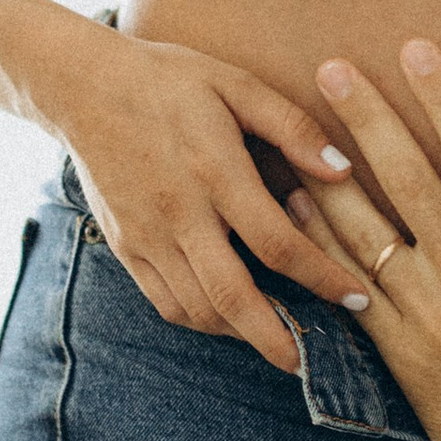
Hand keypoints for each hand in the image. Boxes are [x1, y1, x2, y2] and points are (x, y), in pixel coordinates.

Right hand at [48, 29, 371, 370]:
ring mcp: (148, 236)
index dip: (322, 278)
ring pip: (197, 308)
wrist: (83, 87)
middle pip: (232, 297)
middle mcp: (180, 213)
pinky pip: (165, 302)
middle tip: (312, 361)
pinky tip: (228, 319)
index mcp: (215, 171)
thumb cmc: (169, 79)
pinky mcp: (126, 247)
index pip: (278, 243)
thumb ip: (293, 127)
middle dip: (276, 339)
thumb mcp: (237, 84)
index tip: (357, 300)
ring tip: (277, 340)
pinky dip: (201, 321)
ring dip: (240, 334)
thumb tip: (343, 170)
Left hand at [289, 41, 440, 440]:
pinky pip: (350, 286)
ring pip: (365, 227)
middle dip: (365, 116)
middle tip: (329, 67)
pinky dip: (320, 243)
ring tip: (293, 127)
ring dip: (329, 171)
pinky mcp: (401, 351)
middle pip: (405, 175)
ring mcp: (426, 312)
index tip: (416, 50)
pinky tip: (296, 209)